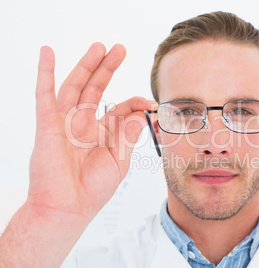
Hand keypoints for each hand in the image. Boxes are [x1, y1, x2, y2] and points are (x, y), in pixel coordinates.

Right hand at [28, 43, 154, 221]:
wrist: (69, 207)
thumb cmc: (93, 188)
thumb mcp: (119, 159)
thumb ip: (128, 134)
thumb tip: (141, 113)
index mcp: (101, 133)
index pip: (118, 109)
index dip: (133, 103)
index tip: (148, 102)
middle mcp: (82, 124)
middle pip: (95, 89)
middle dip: (107, 69)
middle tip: (120, 49)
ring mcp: (64, 122)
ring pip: (75, 86)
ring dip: (85, 65)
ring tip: (98, 47)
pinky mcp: (47, 125)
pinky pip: (44, 95)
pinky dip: (45, 73)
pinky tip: (48, 54)